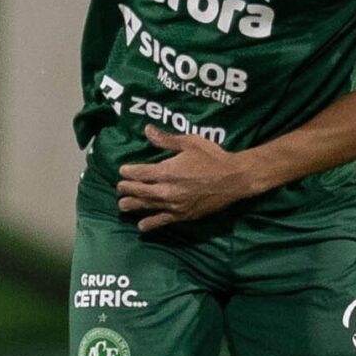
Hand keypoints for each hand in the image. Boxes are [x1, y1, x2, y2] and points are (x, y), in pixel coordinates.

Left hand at [116, 125, 256, 229]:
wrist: (235, 179)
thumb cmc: (213, 157)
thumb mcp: (190, 142)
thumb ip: (166, 139)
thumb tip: (147, 130)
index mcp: (166, 171)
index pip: (139, 173)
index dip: (128, 172)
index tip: (123, 171)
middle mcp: (167, 190)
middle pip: (139, 191)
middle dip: (127, 188)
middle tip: (120, 187)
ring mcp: (174, 205)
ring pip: (147, 206)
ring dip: (132, 206)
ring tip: (122, 205)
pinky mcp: (184, 215)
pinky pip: (163, 221)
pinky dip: (150, 223)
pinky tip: (142, 225)